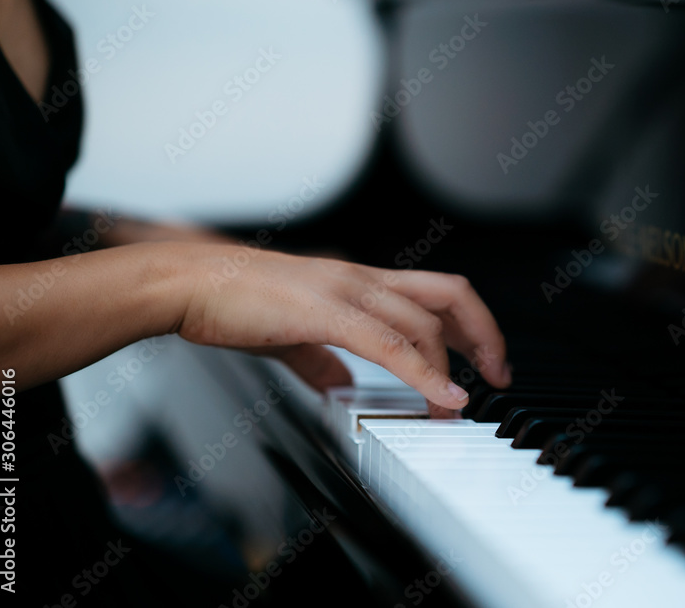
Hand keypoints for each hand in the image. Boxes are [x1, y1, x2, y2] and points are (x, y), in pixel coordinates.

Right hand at [176, 245, 510, 414]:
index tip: (484, 360)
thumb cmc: (231, 300)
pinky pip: (390, 345)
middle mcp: (361, 278)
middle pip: (450, 294)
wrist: (185, 284)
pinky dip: (424, 374)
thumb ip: (321, 359)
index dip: (470, 324)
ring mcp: (346, 291)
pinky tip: (441, 399)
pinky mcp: (325, 312)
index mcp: (357, 281)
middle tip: (499, 375)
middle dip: (486, 335)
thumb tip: (339, 385)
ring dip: (453, 367)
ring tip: (461, 406)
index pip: (435, 291)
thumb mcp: (290, 334)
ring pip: (425, 322)